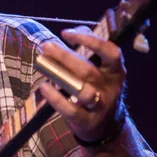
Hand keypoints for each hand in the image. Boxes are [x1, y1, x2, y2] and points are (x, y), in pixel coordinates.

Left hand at [38, 27, 126, 142]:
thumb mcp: (101, 69)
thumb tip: (74, 30)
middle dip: (66, 57)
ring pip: (82, 91)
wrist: (106, 126)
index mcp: (115, 71)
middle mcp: (110, 88)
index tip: (67, 33)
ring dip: (60, 77)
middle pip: (88, 71)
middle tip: (46, 46)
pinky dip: (56, 99)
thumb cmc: (98, 88)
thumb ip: (89, 48)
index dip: (90, 40)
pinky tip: (44, 87)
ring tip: (42, 64)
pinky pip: (71, 110)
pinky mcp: (87, 121)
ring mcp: (100, 106)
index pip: (110, 52)